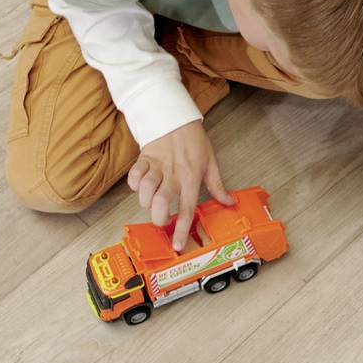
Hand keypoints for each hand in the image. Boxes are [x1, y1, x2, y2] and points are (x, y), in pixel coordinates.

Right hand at [128, 121, 234, 250]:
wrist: (175, 116)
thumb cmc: (194, 140)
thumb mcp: (211, 162)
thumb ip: (218, 185)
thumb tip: (229, 202)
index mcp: (191, 178)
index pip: (188, 209)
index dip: (182, 230)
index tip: (177, 246)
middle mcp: (173, 174)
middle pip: (161, 202)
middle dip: (158, 217)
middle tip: (162, 219)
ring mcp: (157, 166)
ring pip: (145, 189)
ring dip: (145, 201)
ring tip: (150, 201)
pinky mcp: (144, 159)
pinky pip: (134, 175)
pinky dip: (133, 183)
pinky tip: (139, 185)